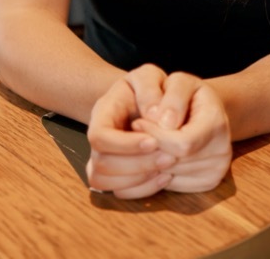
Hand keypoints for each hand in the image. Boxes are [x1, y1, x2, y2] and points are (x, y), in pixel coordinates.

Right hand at [86, 69, 174, 198]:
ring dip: (139, 180)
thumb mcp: (150, 76)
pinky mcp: (118, 174)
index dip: (124, 145)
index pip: (99, 136)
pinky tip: (166, 177)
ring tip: (169, 168)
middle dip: (137, 164)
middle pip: (102, 163)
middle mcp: (99, 138)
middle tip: (170, 158)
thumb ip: (150, 88)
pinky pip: (120, 192)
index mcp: (103, 112)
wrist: (151, 103)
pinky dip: (143, 189)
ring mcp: (104, 157)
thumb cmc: (150, 88)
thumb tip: (153, 115)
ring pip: (105, 182)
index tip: (154, 141)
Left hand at [133, 73, 231, 193]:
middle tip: (134, 134)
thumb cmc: (188, 94)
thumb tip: (164, 122)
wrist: (205, 111)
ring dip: (151, 161)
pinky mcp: (208, 183)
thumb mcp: (180, 82)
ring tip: (143, 143)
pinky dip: (157, 173)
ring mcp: (216, 171)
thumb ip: (173, 97)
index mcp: (217, 124)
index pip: (182, 143)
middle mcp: (222, 152)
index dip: (154, 135)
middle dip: (149, 148)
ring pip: (171, 175)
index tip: (136, 123)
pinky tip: (153, 155)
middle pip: (174, 162)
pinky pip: (173, 186)